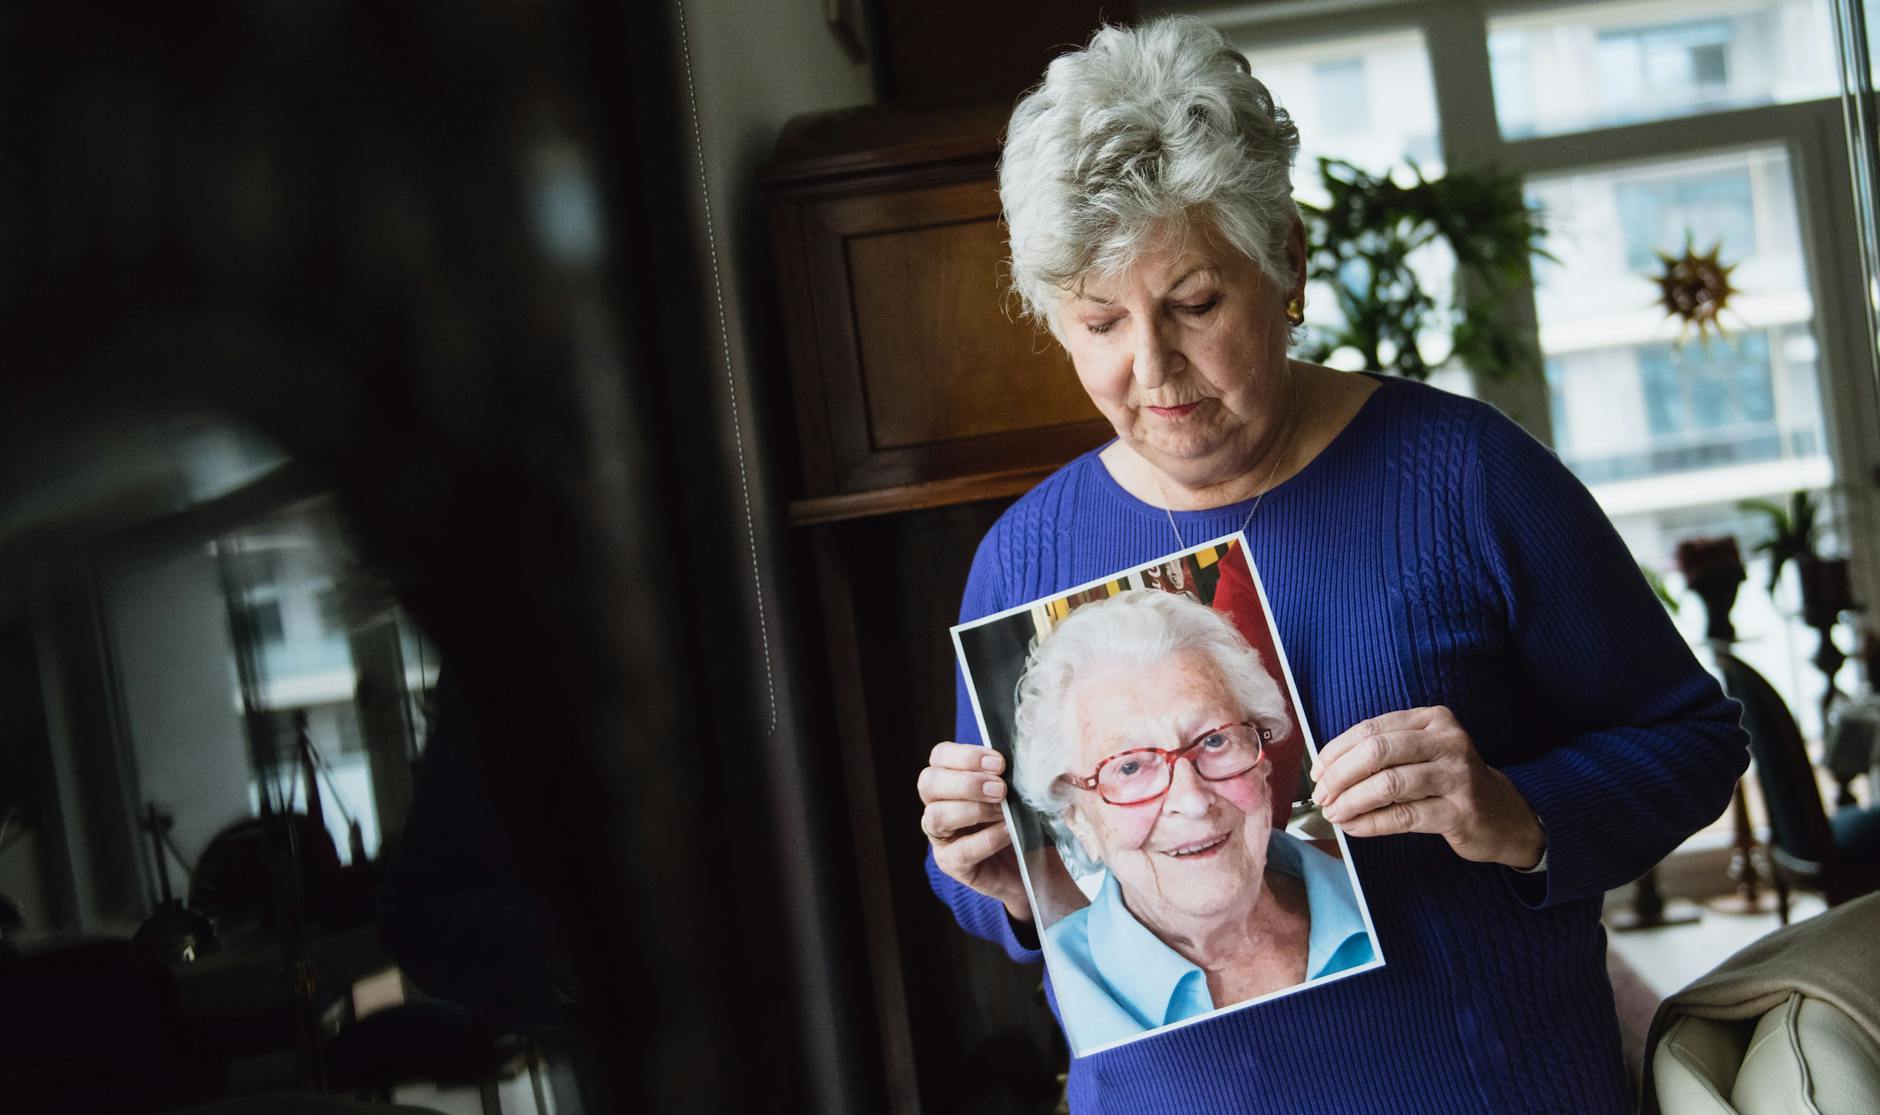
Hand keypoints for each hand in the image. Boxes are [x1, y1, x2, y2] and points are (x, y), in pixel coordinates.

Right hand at [918, 742, 1031, 921]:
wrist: (1040, 864)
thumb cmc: (1027, 818)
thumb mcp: (1024, 790)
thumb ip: (1018, 774)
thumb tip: (1027, 761)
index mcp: (951, 778)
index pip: (940, 756)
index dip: (966, 756)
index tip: (1000, 763)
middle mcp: (939, 804)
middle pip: (929, 782)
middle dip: (966, 783)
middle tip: (1001, 788)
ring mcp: (942, 836)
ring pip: (936, 815)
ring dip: (973, 809)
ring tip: (1005, 811)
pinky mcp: (952, 864)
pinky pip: (961, 851)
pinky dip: (987, 839)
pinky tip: (1009, 832)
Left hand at [1309, 706, 1544, 869]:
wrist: (1504, 815)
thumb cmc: (1449, 781)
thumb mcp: (1422, 753)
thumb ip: (1383, 752)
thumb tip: (1327, 768)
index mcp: (1433, 719)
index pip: (1371, 729)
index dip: (1337, 751)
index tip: (1317, 772)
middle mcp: (1448, 741)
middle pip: (1377, 752)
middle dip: (1339, 776)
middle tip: (1322, 796)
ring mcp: (1457, 776)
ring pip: (1388, 784)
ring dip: (1351, 801)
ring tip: (1334, 813)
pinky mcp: (1460, 812)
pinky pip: (1403, 816)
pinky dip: (1371, 823)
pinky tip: (1355, 827)